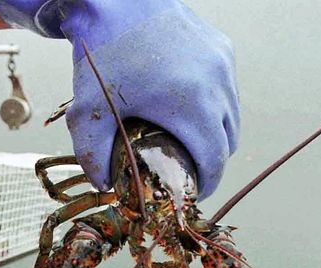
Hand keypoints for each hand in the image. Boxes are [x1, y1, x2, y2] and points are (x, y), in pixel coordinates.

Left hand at [0, 0, 239, 199]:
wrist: (113, 0)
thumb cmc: (100, 53)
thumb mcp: (87, 110)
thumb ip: (93, 155)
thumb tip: (104, 186)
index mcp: (190, 103)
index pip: (213, 159)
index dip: (205, 184)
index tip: (191, 195)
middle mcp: (216, 82)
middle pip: (229, 141)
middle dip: (211, 163)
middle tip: (188, 174)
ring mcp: (223, 63)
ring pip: (233, 115)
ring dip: (217, 135)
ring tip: (191, 146)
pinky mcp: (221, 48)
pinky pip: (228, 90)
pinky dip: (215, 107)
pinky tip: (190, 111)